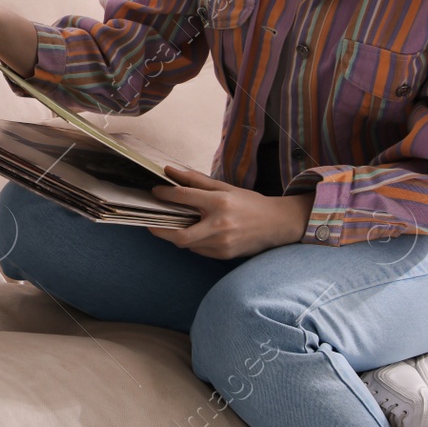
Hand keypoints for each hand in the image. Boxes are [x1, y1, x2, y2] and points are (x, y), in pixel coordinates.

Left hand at [146, 165, 310, 258]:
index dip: (164, 194)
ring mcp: (223, 244)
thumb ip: (195, 180)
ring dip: (176, 235)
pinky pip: (198, 250)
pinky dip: (192, 242)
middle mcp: (220, 225)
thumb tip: (169, 170)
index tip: (154, 192)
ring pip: (187, 244)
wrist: (277, 224)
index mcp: (219, 203)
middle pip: (179, 234)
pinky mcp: (225, 255)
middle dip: (160, 230)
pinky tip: (193, 233)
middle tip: (150, 223)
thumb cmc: (249, 203)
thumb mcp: (224, 187)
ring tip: (171, 225)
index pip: (184, 197)